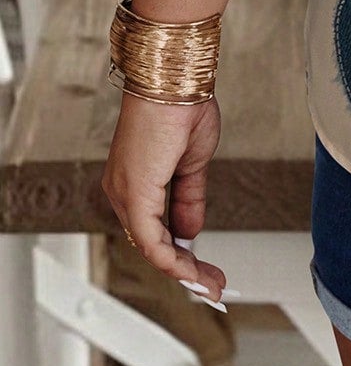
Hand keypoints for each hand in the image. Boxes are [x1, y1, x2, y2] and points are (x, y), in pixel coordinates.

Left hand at [102, 94, 226, 303]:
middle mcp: (122, 190)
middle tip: (211, 283)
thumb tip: (189, 229)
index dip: (181, 252)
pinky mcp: (134, 194)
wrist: (175, 82)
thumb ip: (189, 199)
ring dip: (184, 269)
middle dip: (186, 268)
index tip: (205, 268)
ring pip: (151, 247)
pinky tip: (191, 271)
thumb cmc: (181, 107)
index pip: (154, 229)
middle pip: (152, 243)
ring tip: (210, 282)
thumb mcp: (193, 163)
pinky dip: (174, 260)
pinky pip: (151, 240)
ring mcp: (125, 193)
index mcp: (135, 181)